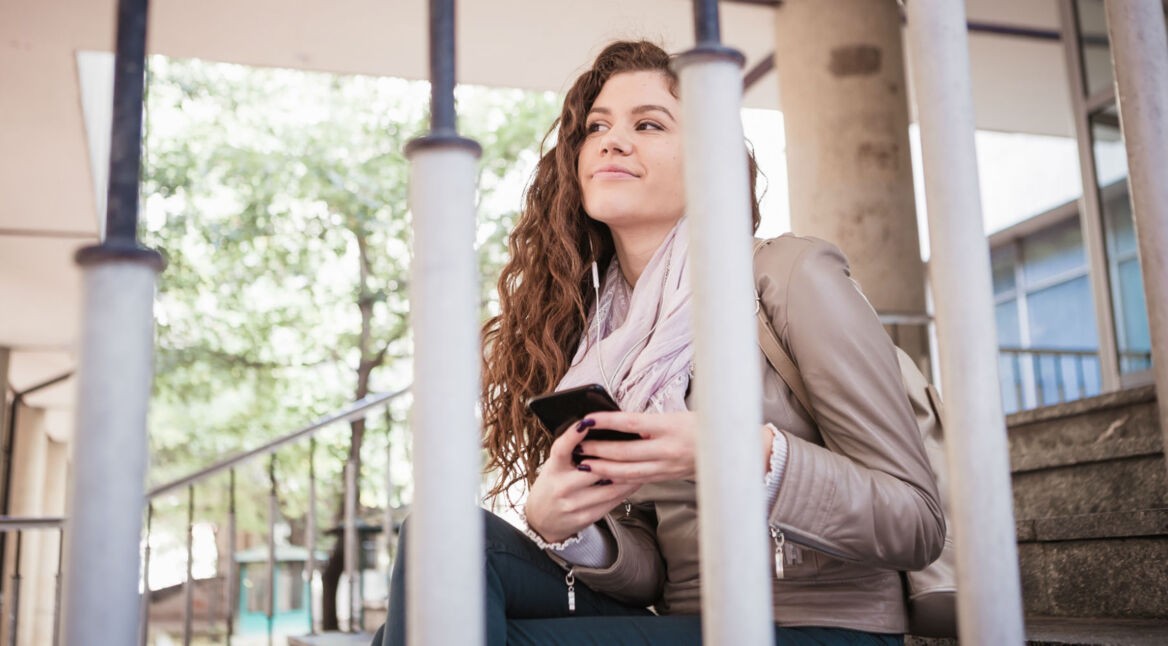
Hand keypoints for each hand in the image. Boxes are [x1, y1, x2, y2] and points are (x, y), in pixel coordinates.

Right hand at [524, 419, 639, 543]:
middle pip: (594, 469)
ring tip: (643, 463)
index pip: (561, 449)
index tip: (586, 422)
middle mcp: (561, 487)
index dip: (572, 435)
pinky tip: (635, 482)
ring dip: (629, 475)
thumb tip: (596, 430)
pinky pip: (611, 502)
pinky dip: (625, 491)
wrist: (542, 521)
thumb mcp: (554, 467)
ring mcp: (573, 504)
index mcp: (553, 469)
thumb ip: (571, 452)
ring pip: (609, 487)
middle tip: (636, 444)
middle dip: (616, 457)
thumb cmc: (553, 485)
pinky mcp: (585, 517)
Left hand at [573, 411, 697, 484]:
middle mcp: (667, 449)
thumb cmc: (701, 425)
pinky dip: (618, 479)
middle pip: (624, 452)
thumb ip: (647, 422)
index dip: (606, 422)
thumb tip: (617, 423)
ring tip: (584, 465)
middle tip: (578, 448)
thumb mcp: (675, 416)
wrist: (727, 448)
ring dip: (603, 469)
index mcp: (668, 427)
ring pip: (628, 472)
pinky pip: (638, 480)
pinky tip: (604, 478)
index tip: (587, 420)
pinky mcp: (666, 477)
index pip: (630, 423)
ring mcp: (666, 466)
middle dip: (598, 451)